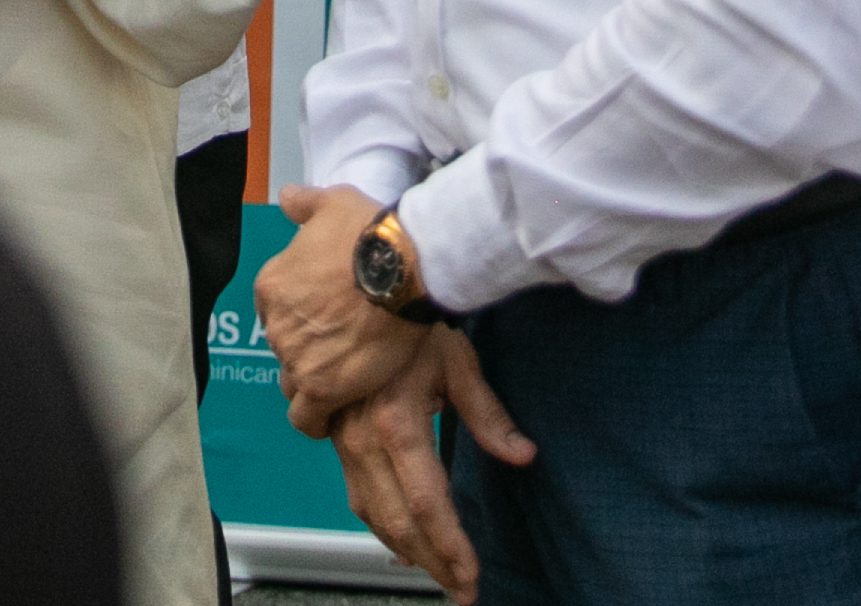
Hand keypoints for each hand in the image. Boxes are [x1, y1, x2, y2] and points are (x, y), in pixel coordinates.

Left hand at [256, 184, 423, 435]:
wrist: (400, 265)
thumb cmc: (368, 231)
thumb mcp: (333, 202)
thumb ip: (305, 203)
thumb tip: (288, 197)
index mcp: (272, 285)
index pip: (276, 315)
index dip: (302, 322)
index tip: (326, 324)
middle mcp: (275, 323)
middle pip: (285, 350)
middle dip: (308, 352)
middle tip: (342, 352)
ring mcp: (295, 357)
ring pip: (293, 383)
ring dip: (313, 385)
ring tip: (345, 384)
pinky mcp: (320, 387)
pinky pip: (305, 418)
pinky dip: (316, 421)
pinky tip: (335, 418)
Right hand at [332, 328, 535, 603]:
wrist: (365, 285)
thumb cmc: (415, 321)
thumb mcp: (459, 363)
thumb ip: (488, 416)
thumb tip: (524, 455)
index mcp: (396, 423)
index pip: (427, 502)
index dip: (450, 546)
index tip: (471, 577)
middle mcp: (364, 438)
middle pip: (397, 519)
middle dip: (431, 561)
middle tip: (460, 589)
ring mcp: (345, 438)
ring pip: (370, 511)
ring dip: (403, 547)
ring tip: (435, 571)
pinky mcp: (336, 433)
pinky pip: (355, 491)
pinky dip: (378, 521)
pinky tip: (399, 535)